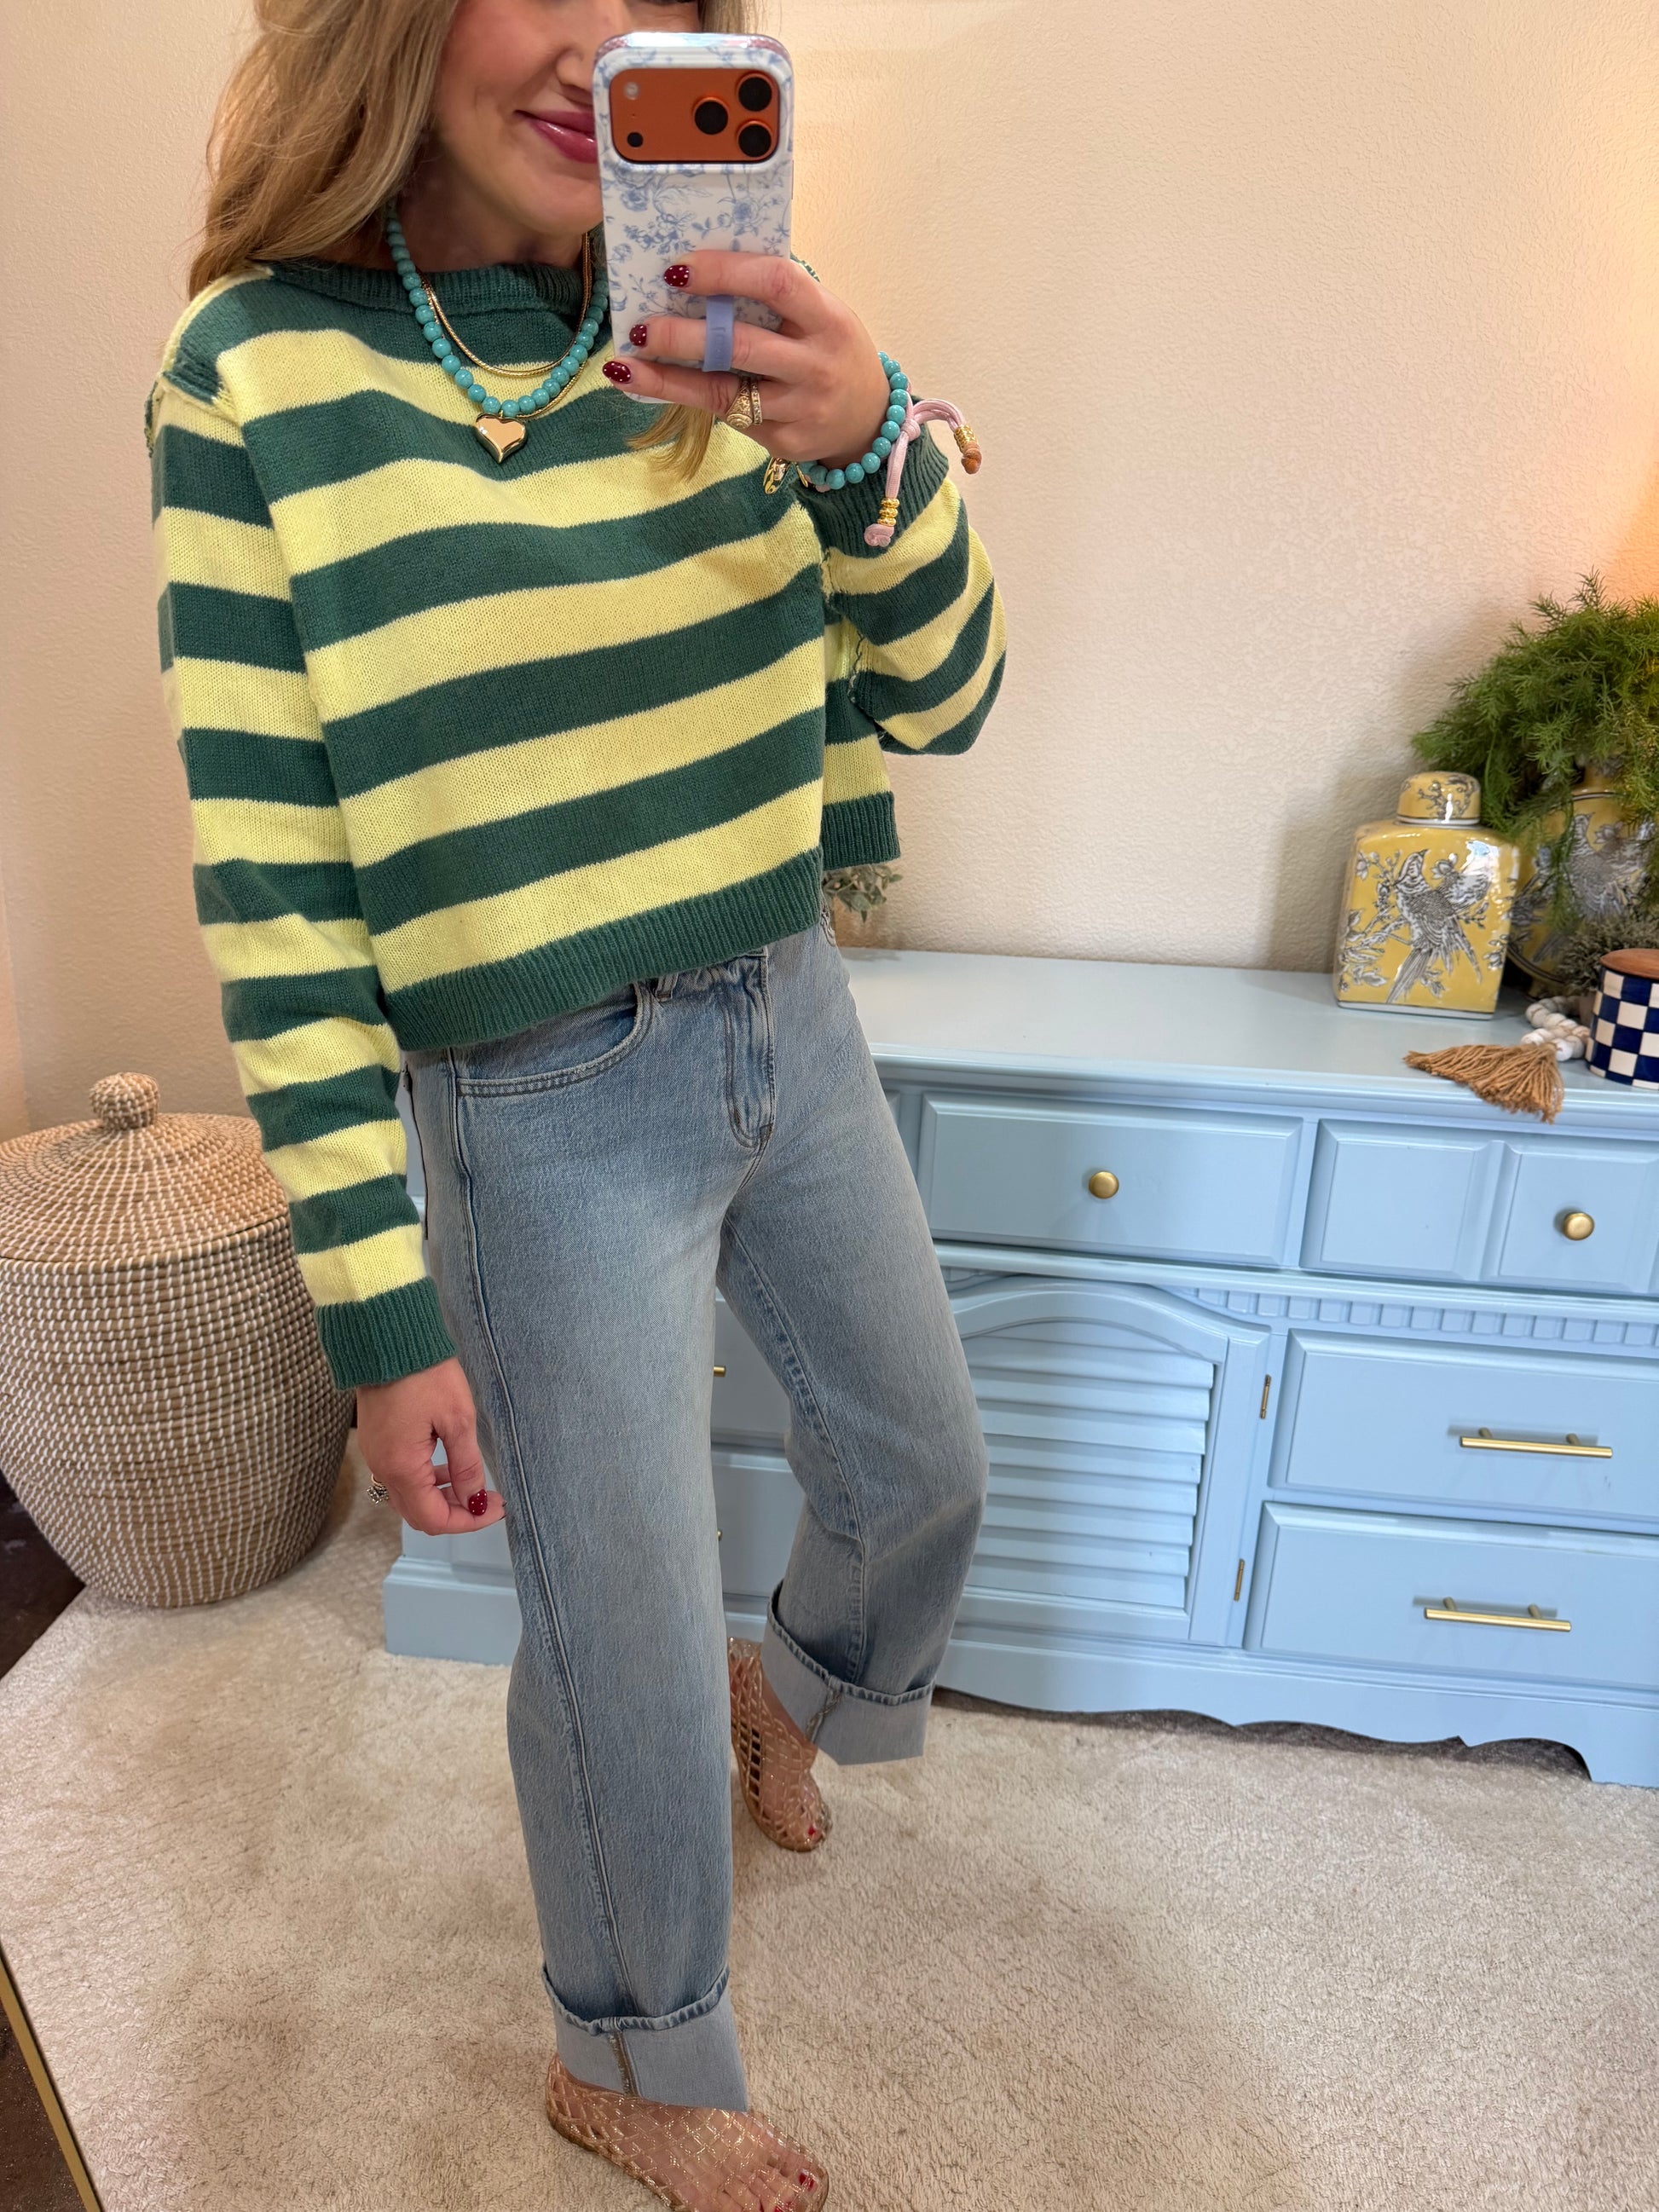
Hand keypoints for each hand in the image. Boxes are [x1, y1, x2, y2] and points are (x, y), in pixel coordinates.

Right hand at [356, 1357, 505, 1535]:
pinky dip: (426, 1479)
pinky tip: (448, 1464)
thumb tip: (476, 1500)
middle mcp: (383, 1468)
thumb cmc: (425, 1374)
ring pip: (409, 1497)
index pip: (434, 1518)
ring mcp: (376, 1455)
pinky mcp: (377, 1442)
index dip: (468, 1522)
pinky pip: (400, 1476)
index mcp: (401, 1467)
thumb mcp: (458, 1419)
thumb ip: (467, 1465)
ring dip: (441, 1497)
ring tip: (472, 1482)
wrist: (387, 1339)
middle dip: (456, 1512)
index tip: (496, 1509)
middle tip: (489, 1500)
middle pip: (419, 1513)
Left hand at [604, 250, 892, 470]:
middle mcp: (817, 365)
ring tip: (626, 364)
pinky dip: (683, 399)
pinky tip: (647, 385)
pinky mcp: (784, 441)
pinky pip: (727, 417)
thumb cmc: (832, 351)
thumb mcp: (822, 314)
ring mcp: (801, 409)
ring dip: (669, 378)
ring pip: (724, 392)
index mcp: (829, 319)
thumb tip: (703, 266)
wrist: (869, 421)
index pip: (777, 282)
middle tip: (642, 325)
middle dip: (685, 335)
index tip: (677, 268)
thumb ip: (777, 295)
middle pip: (742, 346)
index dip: (725, 272)